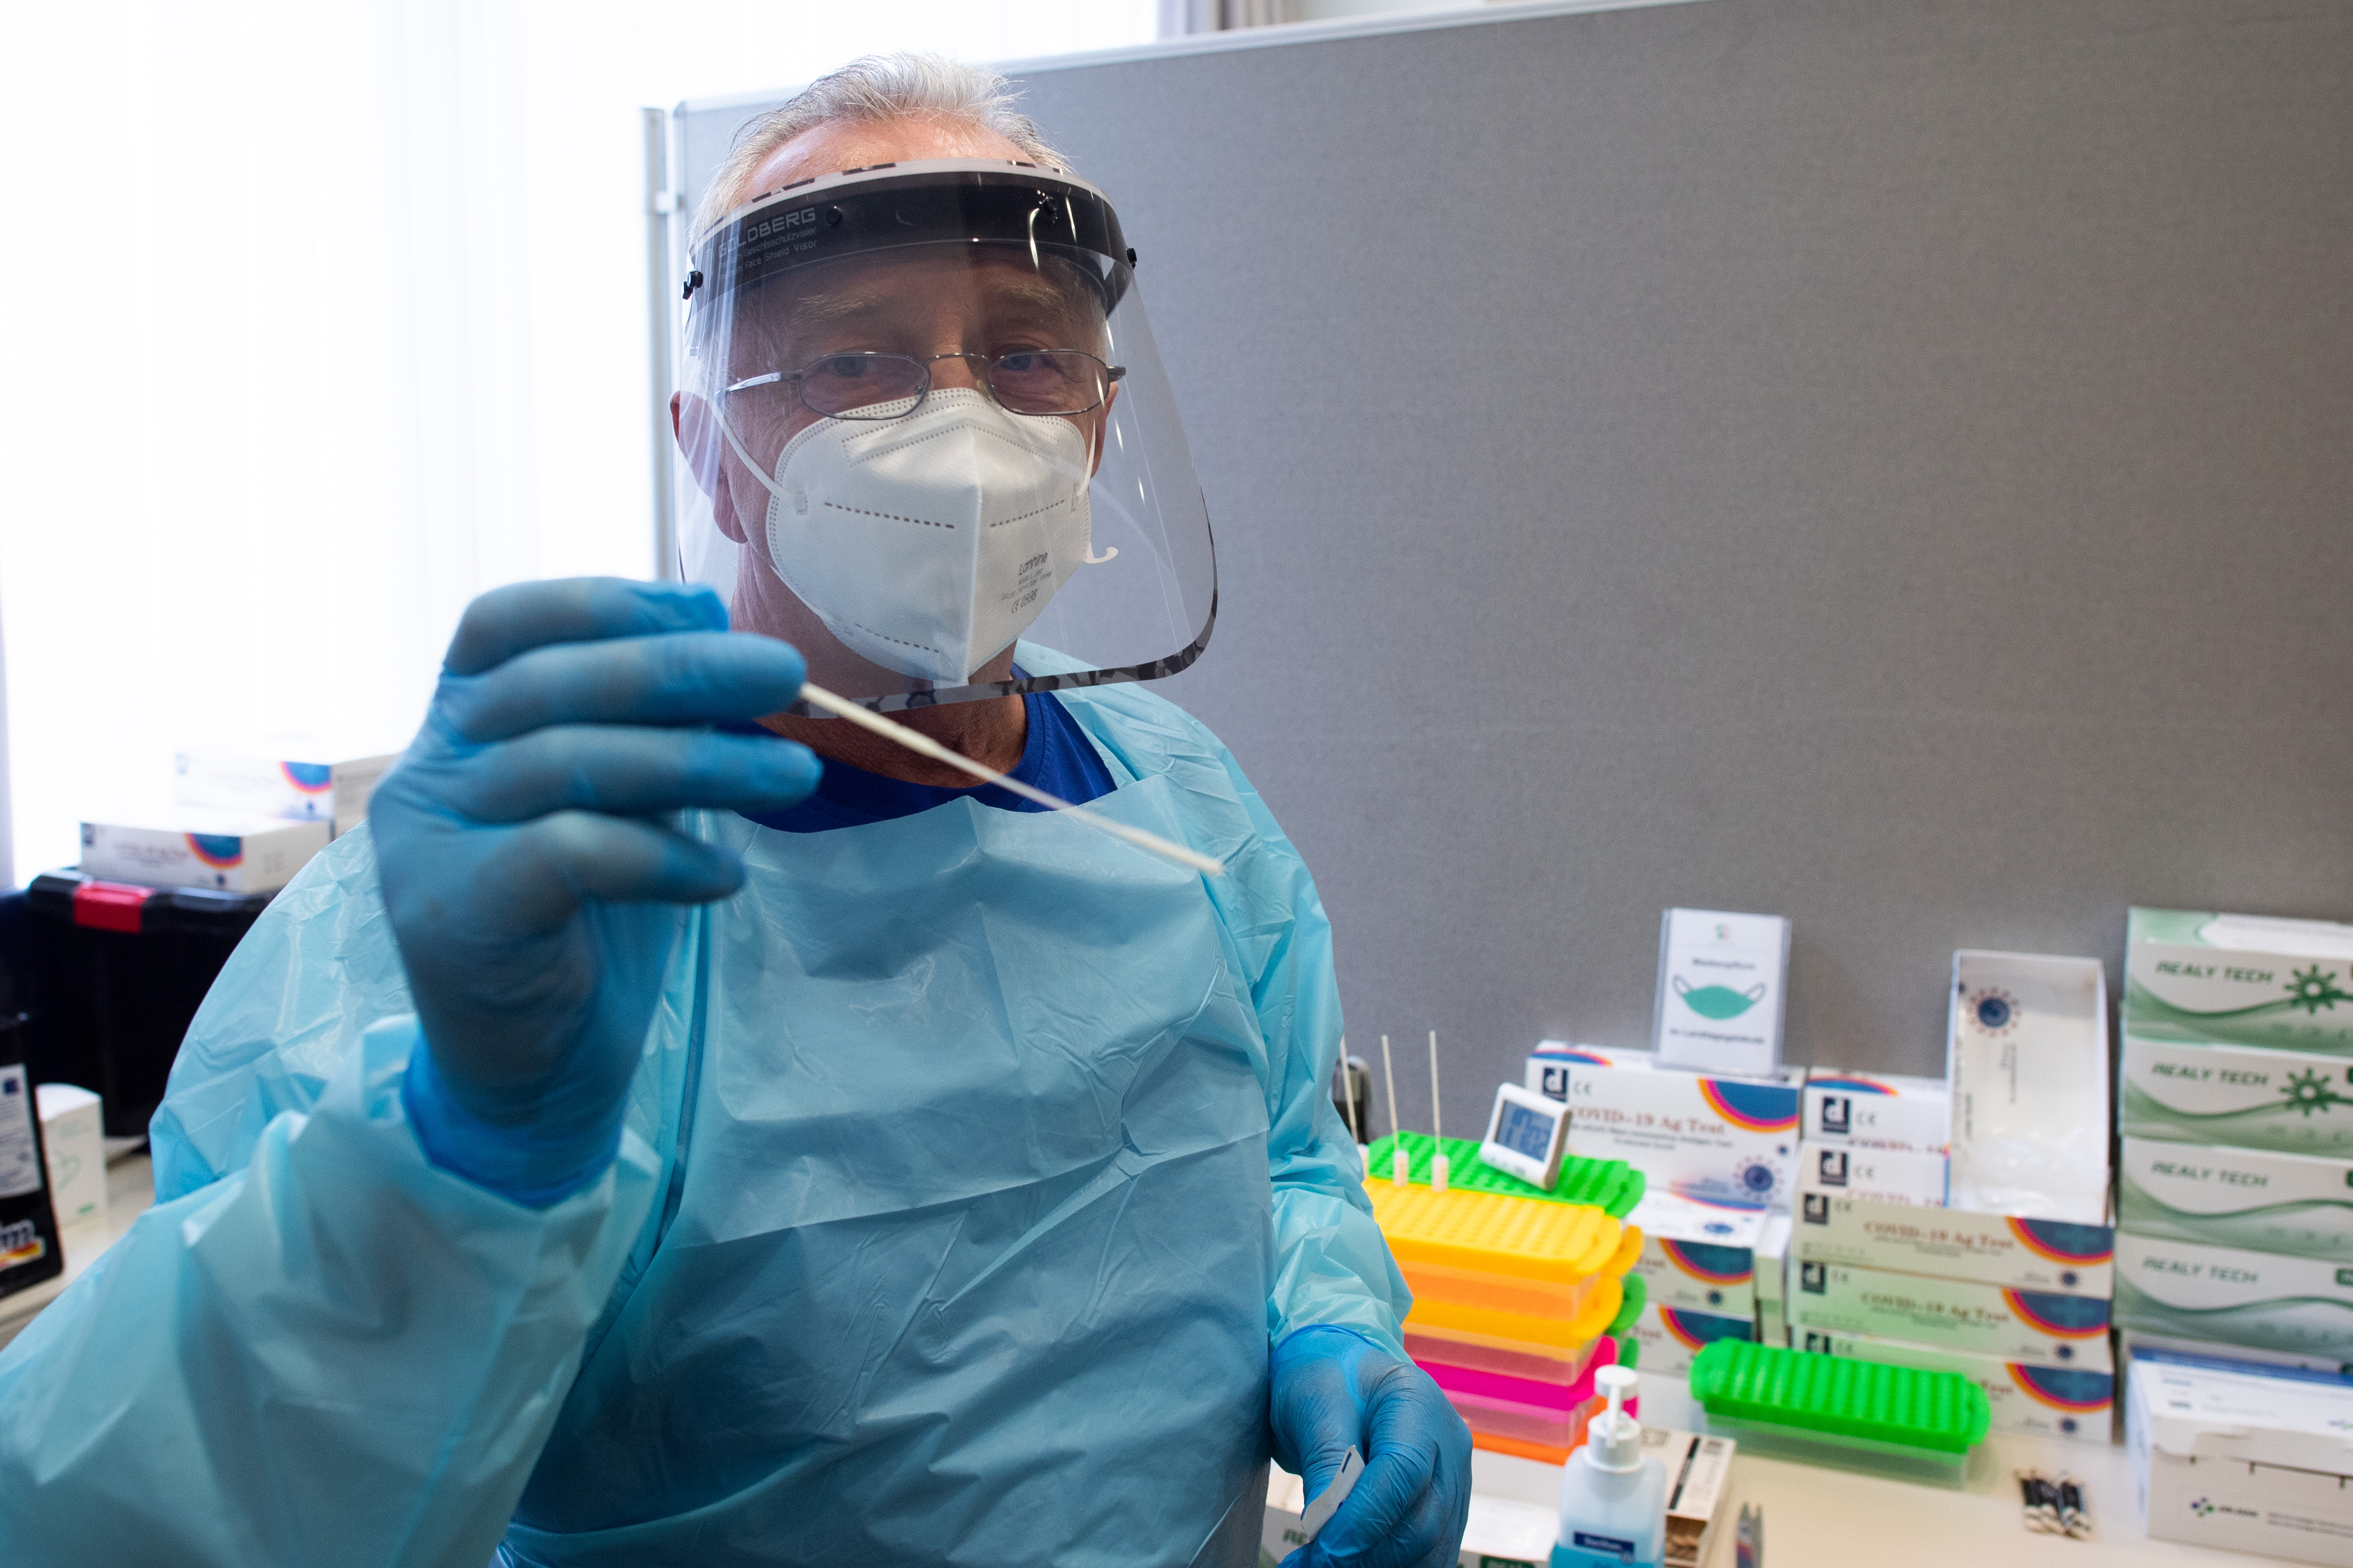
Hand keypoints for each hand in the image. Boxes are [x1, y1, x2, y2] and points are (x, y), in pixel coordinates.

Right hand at [371, 579, 818, 1188]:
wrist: (532, 1072)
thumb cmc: (586, 924)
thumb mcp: (623, 802)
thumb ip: (648, 726)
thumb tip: (725, 632)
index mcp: (459, 722)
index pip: (503, 623)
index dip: (603, 602)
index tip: (703, 609)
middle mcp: (428, 767)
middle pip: (553, 683)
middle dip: (682, 669)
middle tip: (784, 675)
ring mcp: (430, 840)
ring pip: (569, 760)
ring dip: (701, 761)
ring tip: (794, 776)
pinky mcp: (454, 912)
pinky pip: (568, 852)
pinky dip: (661, 855)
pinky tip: (724, 876)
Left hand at [1271, 1325, 1472, 1567]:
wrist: (1338, 1378)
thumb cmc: (1324, 1379)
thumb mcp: (1312, 1403)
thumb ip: (1325, 1458)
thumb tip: (1324, 1522)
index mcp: (1418, 1402)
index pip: (1405, 1470)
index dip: (1366, 1517)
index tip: (1323, 1547)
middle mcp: (1449, 1443)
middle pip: (1423, 1518)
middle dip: (1365, 1553)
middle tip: (1310, 1565)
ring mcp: (1453, 1480)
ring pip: (1430, 1546)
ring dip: (1375, 1565)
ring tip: (1319, 1566)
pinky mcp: (1445, 1509)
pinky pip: (1429, 1553)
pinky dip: (1390, 1565)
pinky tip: (1350, 1564)